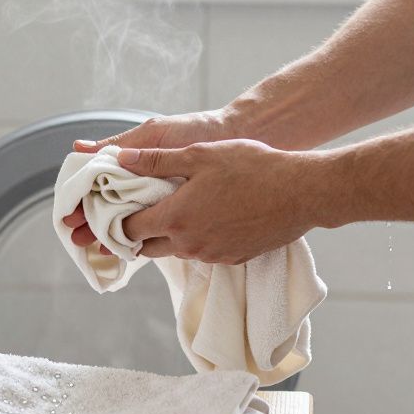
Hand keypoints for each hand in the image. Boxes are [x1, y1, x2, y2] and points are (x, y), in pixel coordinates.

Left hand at [119, 140, 319, 264]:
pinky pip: (203, 252)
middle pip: (147, 247)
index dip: (116, 221)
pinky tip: (207, 217)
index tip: (113, 211)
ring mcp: (212, 255)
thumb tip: (121, 159)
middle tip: (136, 213)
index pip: (130, 230)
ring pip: (176, 250)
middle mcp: (189, 244)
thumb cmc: (253, 167)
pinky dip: (196, 239)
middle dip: (137, 233)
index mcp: (176, 218)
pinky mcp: (232, 259)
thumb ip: (158, 160)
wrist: (301, 193)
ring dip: (168, 235)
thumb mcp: (201, 155)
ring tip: (174, 210)